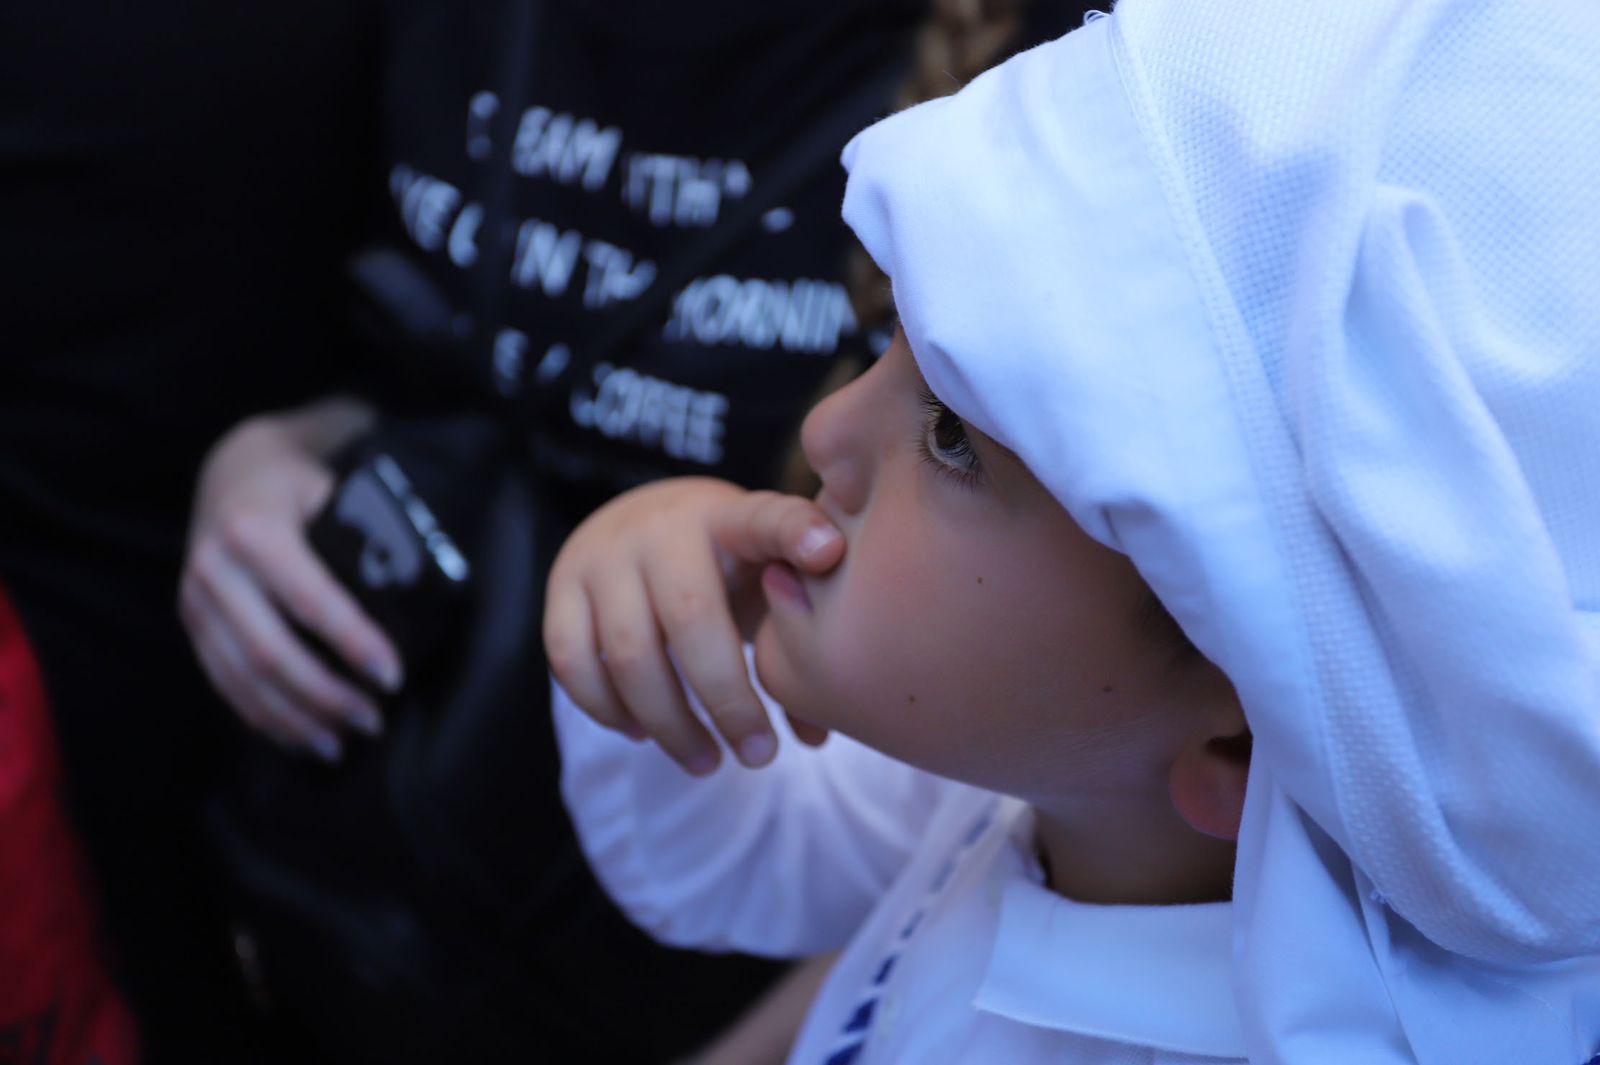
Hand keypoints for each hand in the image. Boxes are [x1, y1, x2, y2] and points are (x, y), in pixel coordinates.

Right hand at [179, 401, 397, 760]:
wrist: (231, 472)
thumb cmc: (298, 487)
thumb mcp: (331, 492)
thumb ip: (363, 536)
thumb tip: (417, 594)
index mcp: (253, 531)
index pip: (309, 600)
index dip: (353, 643)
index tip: (393, 677)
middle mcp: (214, 570)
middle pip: (270, 652)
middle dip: (326, 696)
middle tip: (374, 721)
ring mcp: (194, 602)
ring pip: (242, 679)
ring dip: (295, 720)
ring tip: (342, 745)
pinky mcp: (190, 626)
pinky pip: (224, 685)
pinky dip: (264, 719)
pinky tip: (301, 738)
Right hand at [544, 477, 842, 774]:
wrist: (639, 520)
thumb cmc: (723, 564)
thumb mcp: (765, 577)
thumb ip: (796, 642)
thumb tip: (814, 738)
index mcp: (727, 518)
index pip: (764, 516)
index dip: (794, 532)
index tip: (828, 552)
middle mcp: (661, 530)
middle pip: (691, 618)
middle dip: (727, 700)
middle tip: (759, 755)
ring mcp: (602, 557)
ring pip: (629, 653)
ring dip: (670, 723)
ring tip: (707, 761)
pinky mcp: (559, 587)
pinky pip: (573, 662)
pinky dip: (607, 709)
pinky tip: (643, 732)